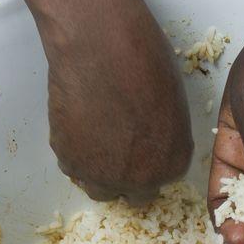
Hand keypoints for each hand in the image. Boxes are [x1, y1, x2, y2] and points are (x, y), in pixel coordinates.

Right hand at [45, 8, 193, 202]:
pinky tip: (76, 122)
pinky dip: (73, 150)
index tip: (138, 149)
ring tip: (93, 134)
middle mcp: (140, 179)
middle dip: (124, 174)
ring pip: (97, 186)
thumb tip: (151, 138)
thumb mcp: (173, 103)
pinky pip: (71, 166)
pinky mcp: (69, 162)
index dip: (147, 163)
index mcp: (173, 163)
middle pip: (131, 193)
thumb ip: (165, 135)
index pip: (160, 180)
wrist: (100, 50)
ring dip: (96, 168)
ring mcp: (102, 176)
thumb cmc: (143, 63)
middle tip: (114, 145)